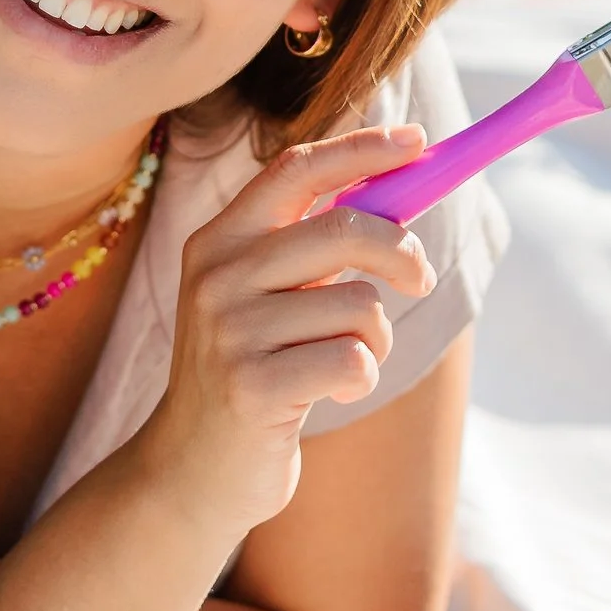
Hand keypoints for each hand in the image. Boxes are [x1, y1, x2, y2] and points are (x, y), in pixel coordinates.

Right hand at [143, 126, 435, 536]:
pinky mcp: (252, 387)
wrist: (191, 469)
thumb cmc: (252, 370)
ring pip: (358, 304)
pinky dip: (363, 377)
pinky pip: (353, 360)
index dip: (362, 149)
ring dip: (374, 337)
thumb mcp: (264, 296)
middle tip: (418, 279)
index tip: (417, 141)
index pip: (295, 170)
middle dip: (401, 253)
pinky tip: (332, 392)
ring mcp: (229, 332)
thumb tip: (400, 187)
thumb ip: (311, 246)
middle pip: (343, 228)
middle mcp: (216, 276)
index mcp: (218, 240)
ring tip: (344, 360)